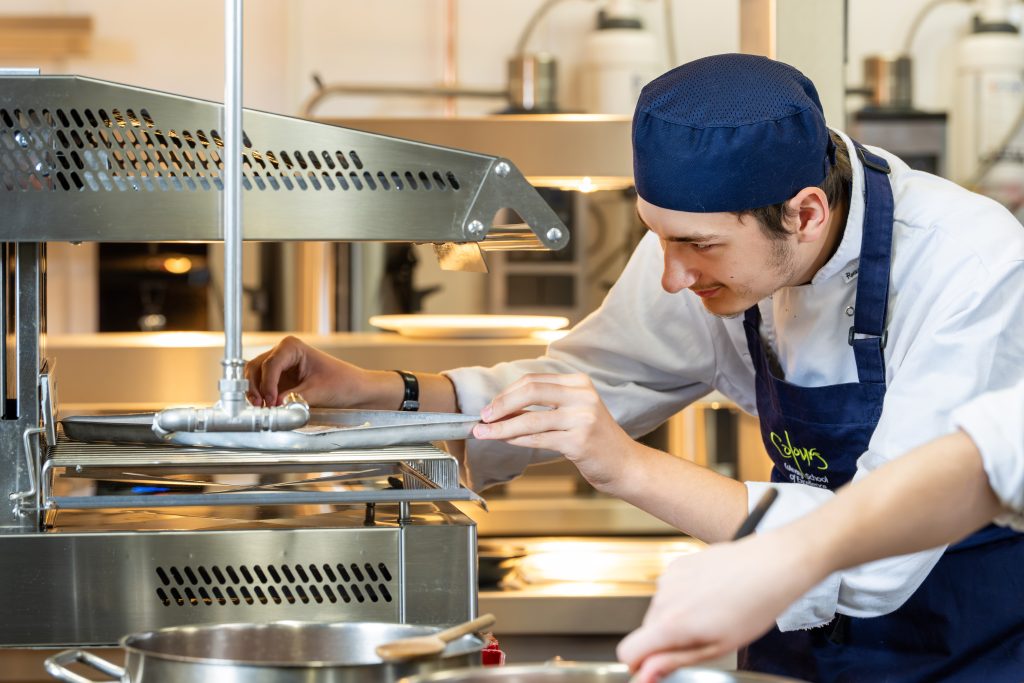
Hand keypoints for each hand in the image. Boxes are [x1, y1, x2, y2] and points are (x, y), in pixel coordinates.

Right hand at [244, 335, 372, 407]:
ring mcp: (279, 367)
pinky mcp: (279, 381)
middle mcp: (282, 353)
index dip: (267, 384)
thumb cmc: (343, 383)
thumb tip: (273, 406)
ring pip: (255, 377)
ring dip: (254, 393)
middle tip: (261, 407)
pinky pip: (261, 387)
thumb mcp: (317, 392)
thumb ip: (293, 399)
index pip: (270, 364)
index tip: (271, 402)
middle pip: (256, 368)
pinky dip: (260, 397)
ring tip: (262, 409)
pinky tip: (266, 409)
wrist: (355, 390)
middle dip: (255, 387)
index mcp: (292, 347)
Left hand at [471, 373, 637, 489]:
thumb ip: (544, 406)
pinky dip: (517, 440)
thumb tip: (502, 409)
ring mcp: (582, 418)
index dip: (506, 392)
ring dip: (502, 427)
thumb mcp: (574, 412)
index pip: (534, 380)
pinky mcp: (579, 441)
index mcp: (579, 382)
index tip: (490, 405)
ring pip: (530, 419)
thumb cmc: (596, 439)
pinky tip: (505, 440)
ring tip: (484, 432)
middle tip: (482, 417)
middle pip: (530, 391)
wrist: (625, 464)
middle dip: (500, 404)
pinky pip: (538, 439)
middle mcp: (582, 396)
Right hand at [617, 534, 805, 681]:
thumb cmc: (754, 606)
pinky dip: (683, 597)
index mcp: (672, 623)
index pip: (627, 651)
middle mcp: (664, 597)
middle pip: (647, 631)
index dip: (639, 664)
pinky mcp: (678, 564)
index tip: (658, 668)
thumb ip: (675, 661)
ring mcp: (670, 577)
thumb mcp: (717, 647)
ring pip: (659, 610)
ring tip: (712, 613)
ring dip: (677, 617)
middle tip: (703, 638)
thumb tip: (645, 674)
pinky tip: (710, 596)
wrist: (771, 566)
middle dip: (666, 640)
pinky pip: (669, 590)